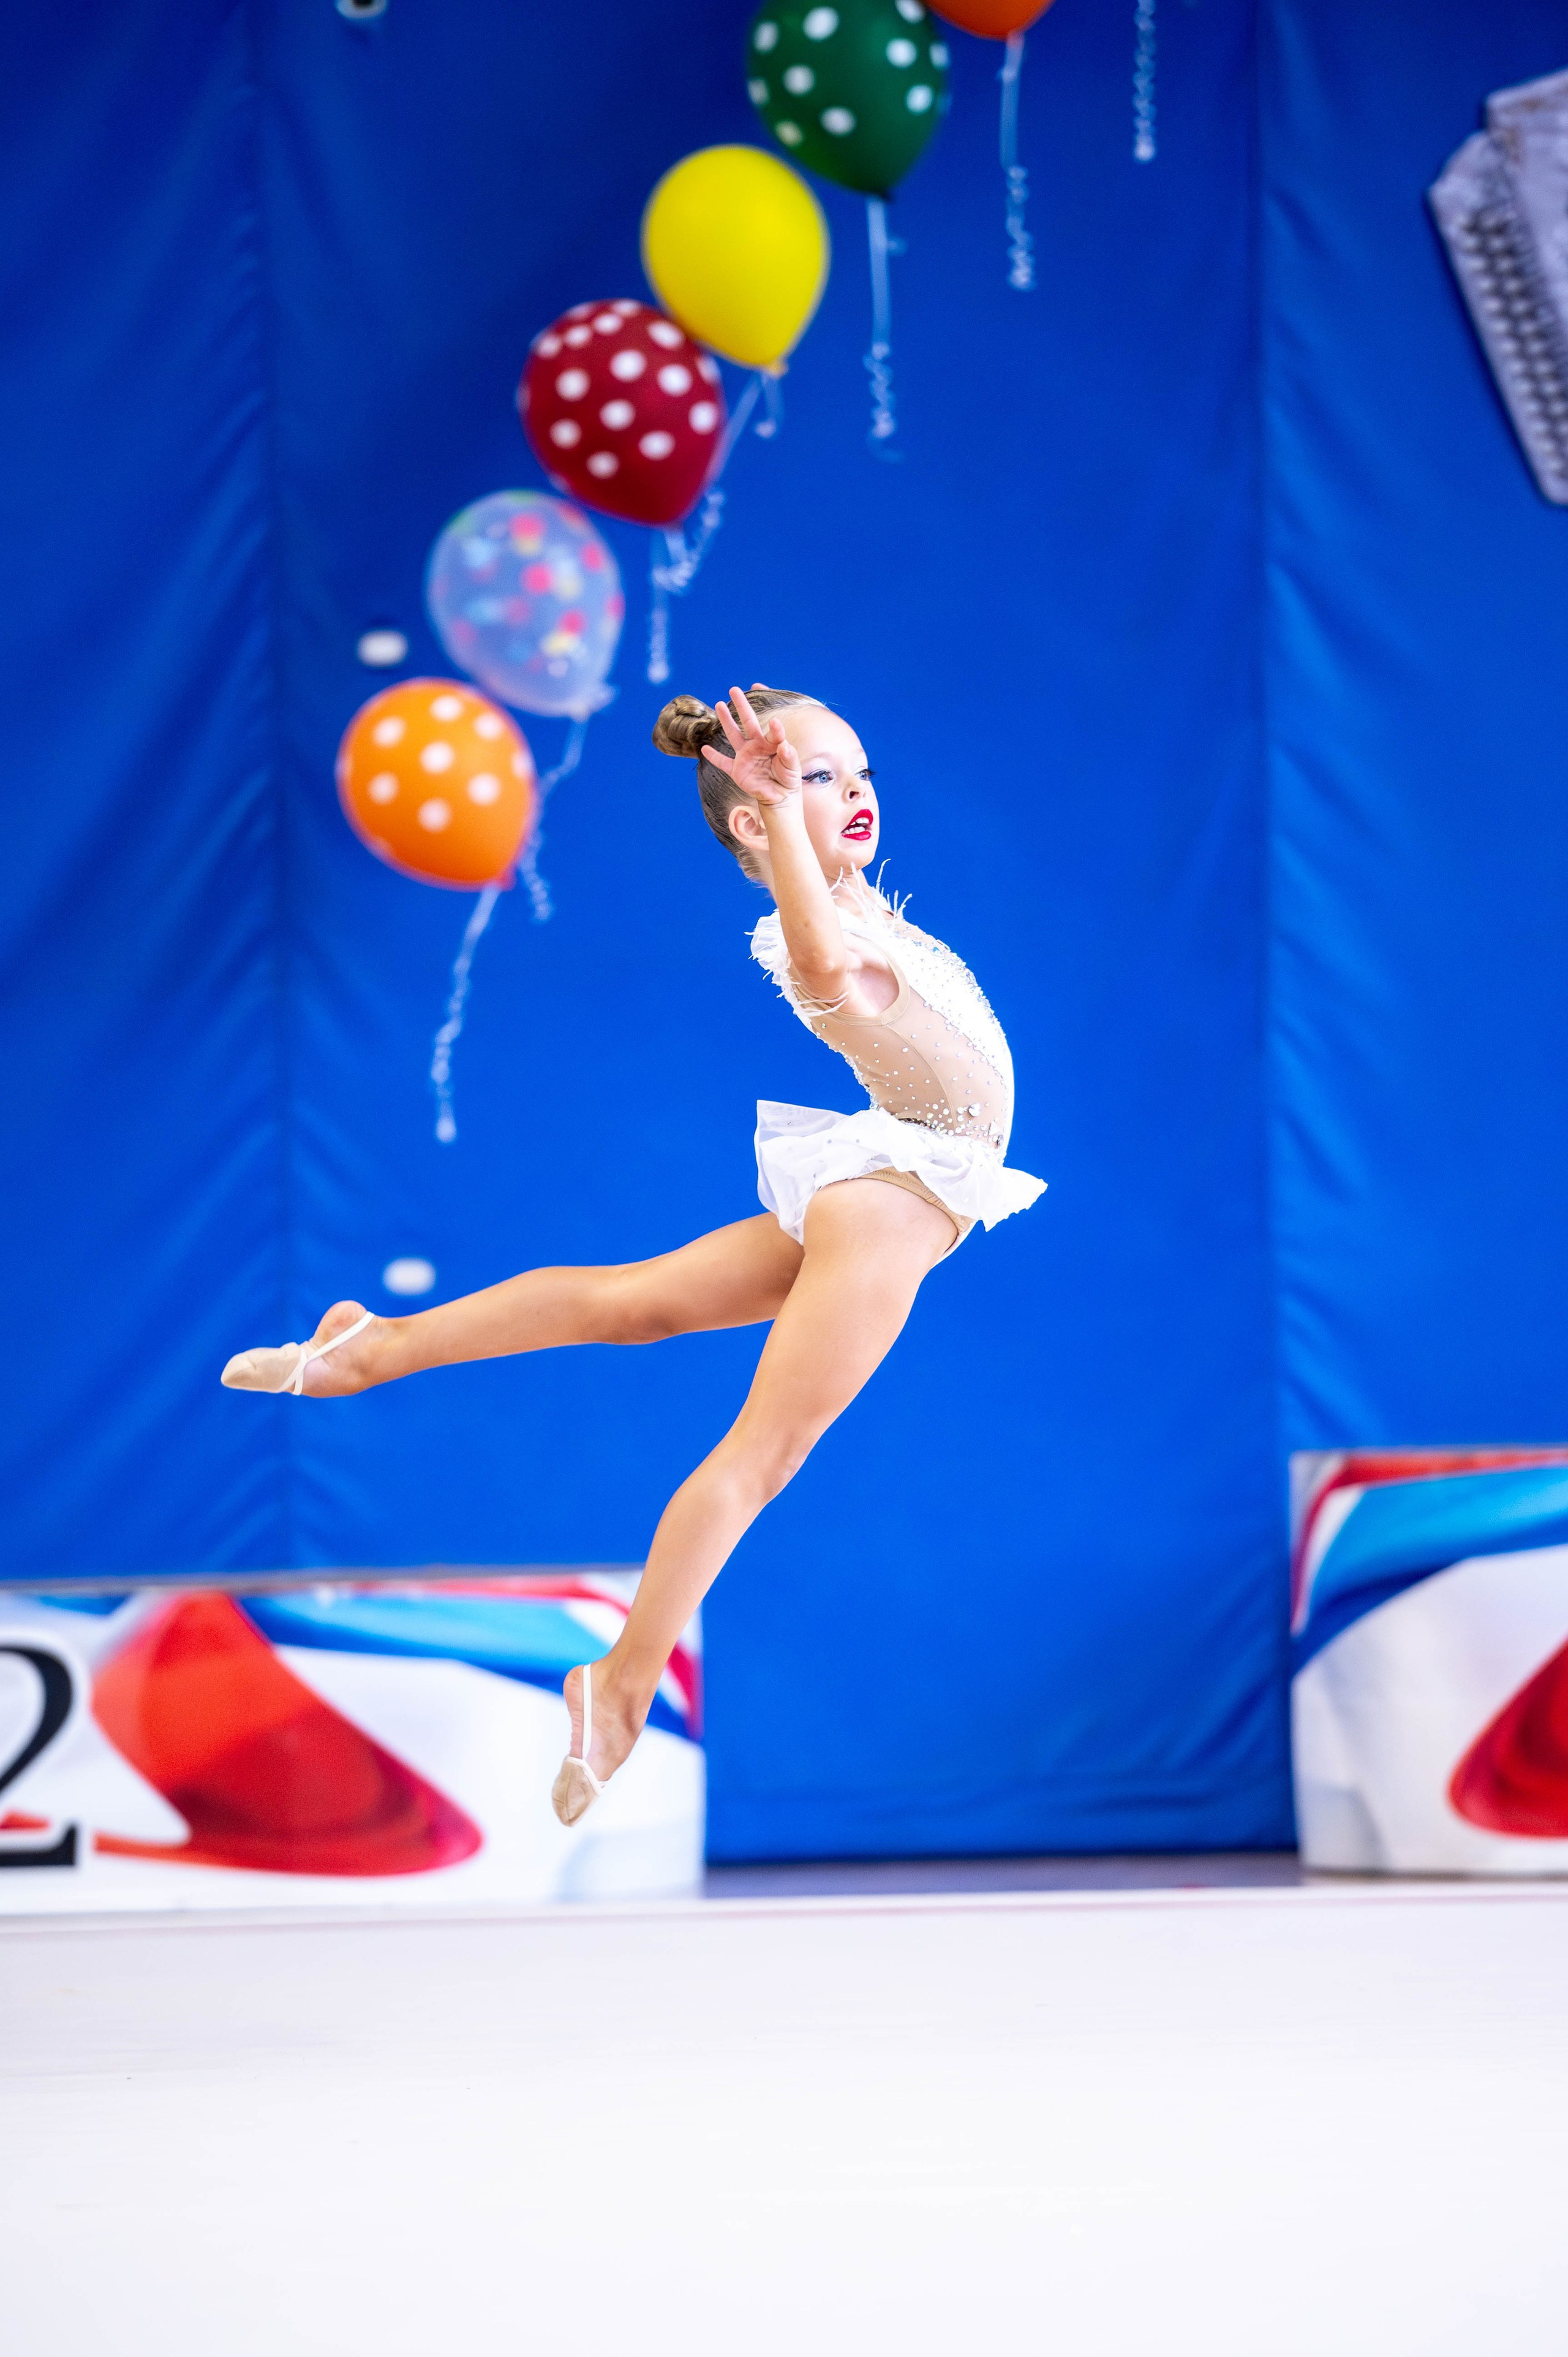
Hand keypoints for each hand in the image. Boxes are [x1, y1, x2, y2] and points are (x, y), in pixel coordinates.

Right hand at [701, 685, 801, 810]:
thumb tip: (784, 745)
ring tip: (719, 704)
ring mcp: (745, 756)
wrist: (779, 796)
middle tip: (734, 689)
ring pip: (733, 735)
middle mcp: (757, 745)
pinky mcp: (737, 771)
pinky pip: (723, 763)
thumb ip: (789, 756)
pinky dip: (714, 757)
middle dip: (742, 706)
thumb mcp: (792, 768)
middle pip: (748, 722)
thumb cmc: (788, 779)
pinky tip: (704, 749)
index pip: (773, 732)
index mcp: (772, 743)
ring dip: (726, 721)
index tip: (774, 723)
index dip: (775, 728)